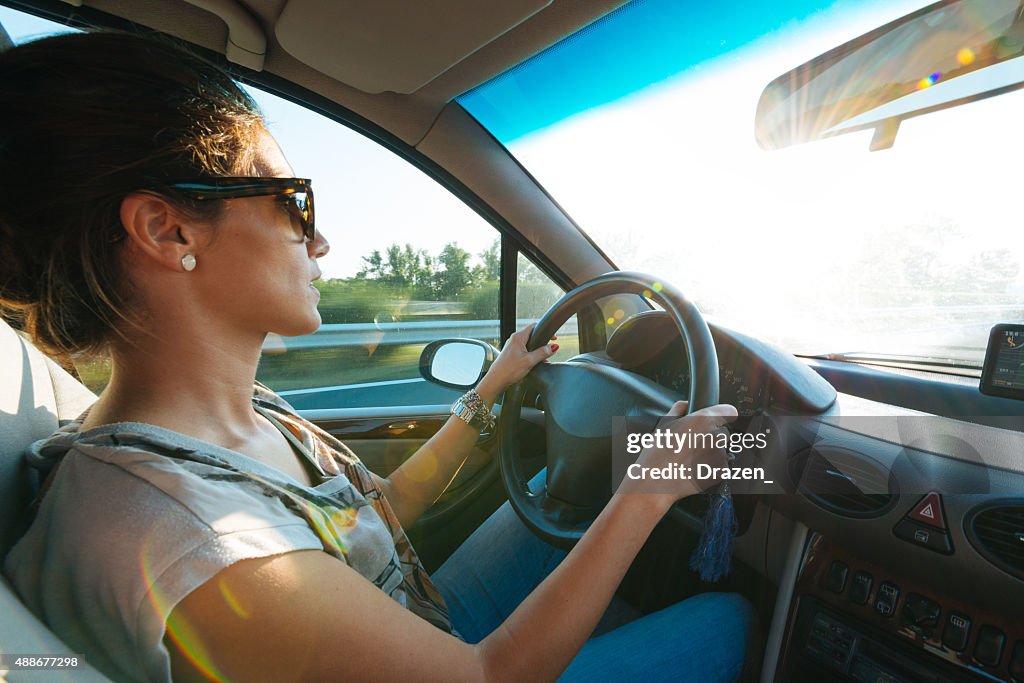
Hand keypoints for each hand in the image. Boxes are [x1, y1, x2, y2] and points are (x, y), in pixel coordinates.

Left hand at [476, 323, 556, 400]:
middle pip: (532, 336)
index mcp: (518, 337)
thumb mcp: (529, 361)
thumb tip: (552, 347)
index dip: (545, 330)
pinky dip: (530, 355)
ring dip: (536, 350)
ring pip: (528, 344)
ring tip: (543, 359)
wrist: (496, 380)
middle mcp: (514, 340)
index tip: (553, 337)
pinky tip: (534, 363)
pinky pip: (524, 351)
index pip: (534, 326)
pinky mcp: (511, 354)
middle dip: (542, 342)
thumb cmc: (508, 370)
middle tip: (549, 349)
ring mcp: (512, 347)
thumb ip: (542, 353)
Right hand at [618, 400, 737, 508]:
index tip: (720, 420)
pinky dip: (710, 468)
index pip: (729, 411)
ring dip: (710, 454)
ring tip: (690, 460)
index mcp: (703, 420)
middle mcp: (715, 436)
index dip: (724, 415)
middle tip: (693, 446)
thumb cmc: (657, 454)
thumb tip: (684, 404)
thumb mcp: (663, 425)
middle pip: (723, 433)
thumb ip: (678, 409)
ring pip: (721, 451)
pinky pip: (719, 466)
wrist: (655, 482)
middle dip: (712, 438)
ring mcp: (719, 455)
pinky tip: (694, 469)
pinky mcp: (720, 472)